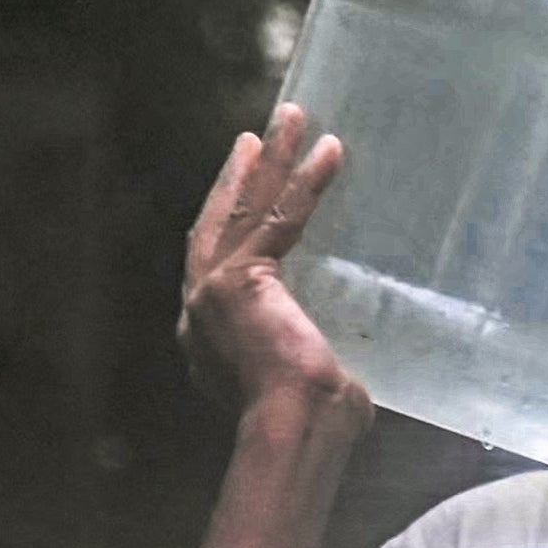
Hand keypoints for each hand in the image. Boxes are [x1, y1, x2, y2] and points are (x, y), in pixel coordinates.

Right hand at [178, 106, 363, 419]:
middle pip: (219, 225)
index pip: (220, 266)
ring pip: (243, 209)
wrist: (295, 430)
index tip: (247, 195)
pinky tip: (328, 149)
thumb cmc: (313, 427)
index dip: (230, 225)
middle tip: (252, 138)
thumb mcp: (310, 389)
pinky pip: (280, 218)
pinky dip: (305, 181)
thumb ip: (316, 370)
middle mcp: (198, 314)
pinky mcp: (238, 280)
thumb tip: (348, 381)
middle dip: (237, 179)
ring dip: (267, 160)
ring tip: (288, 116)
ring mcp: (211, 294)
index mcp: (211, 342)